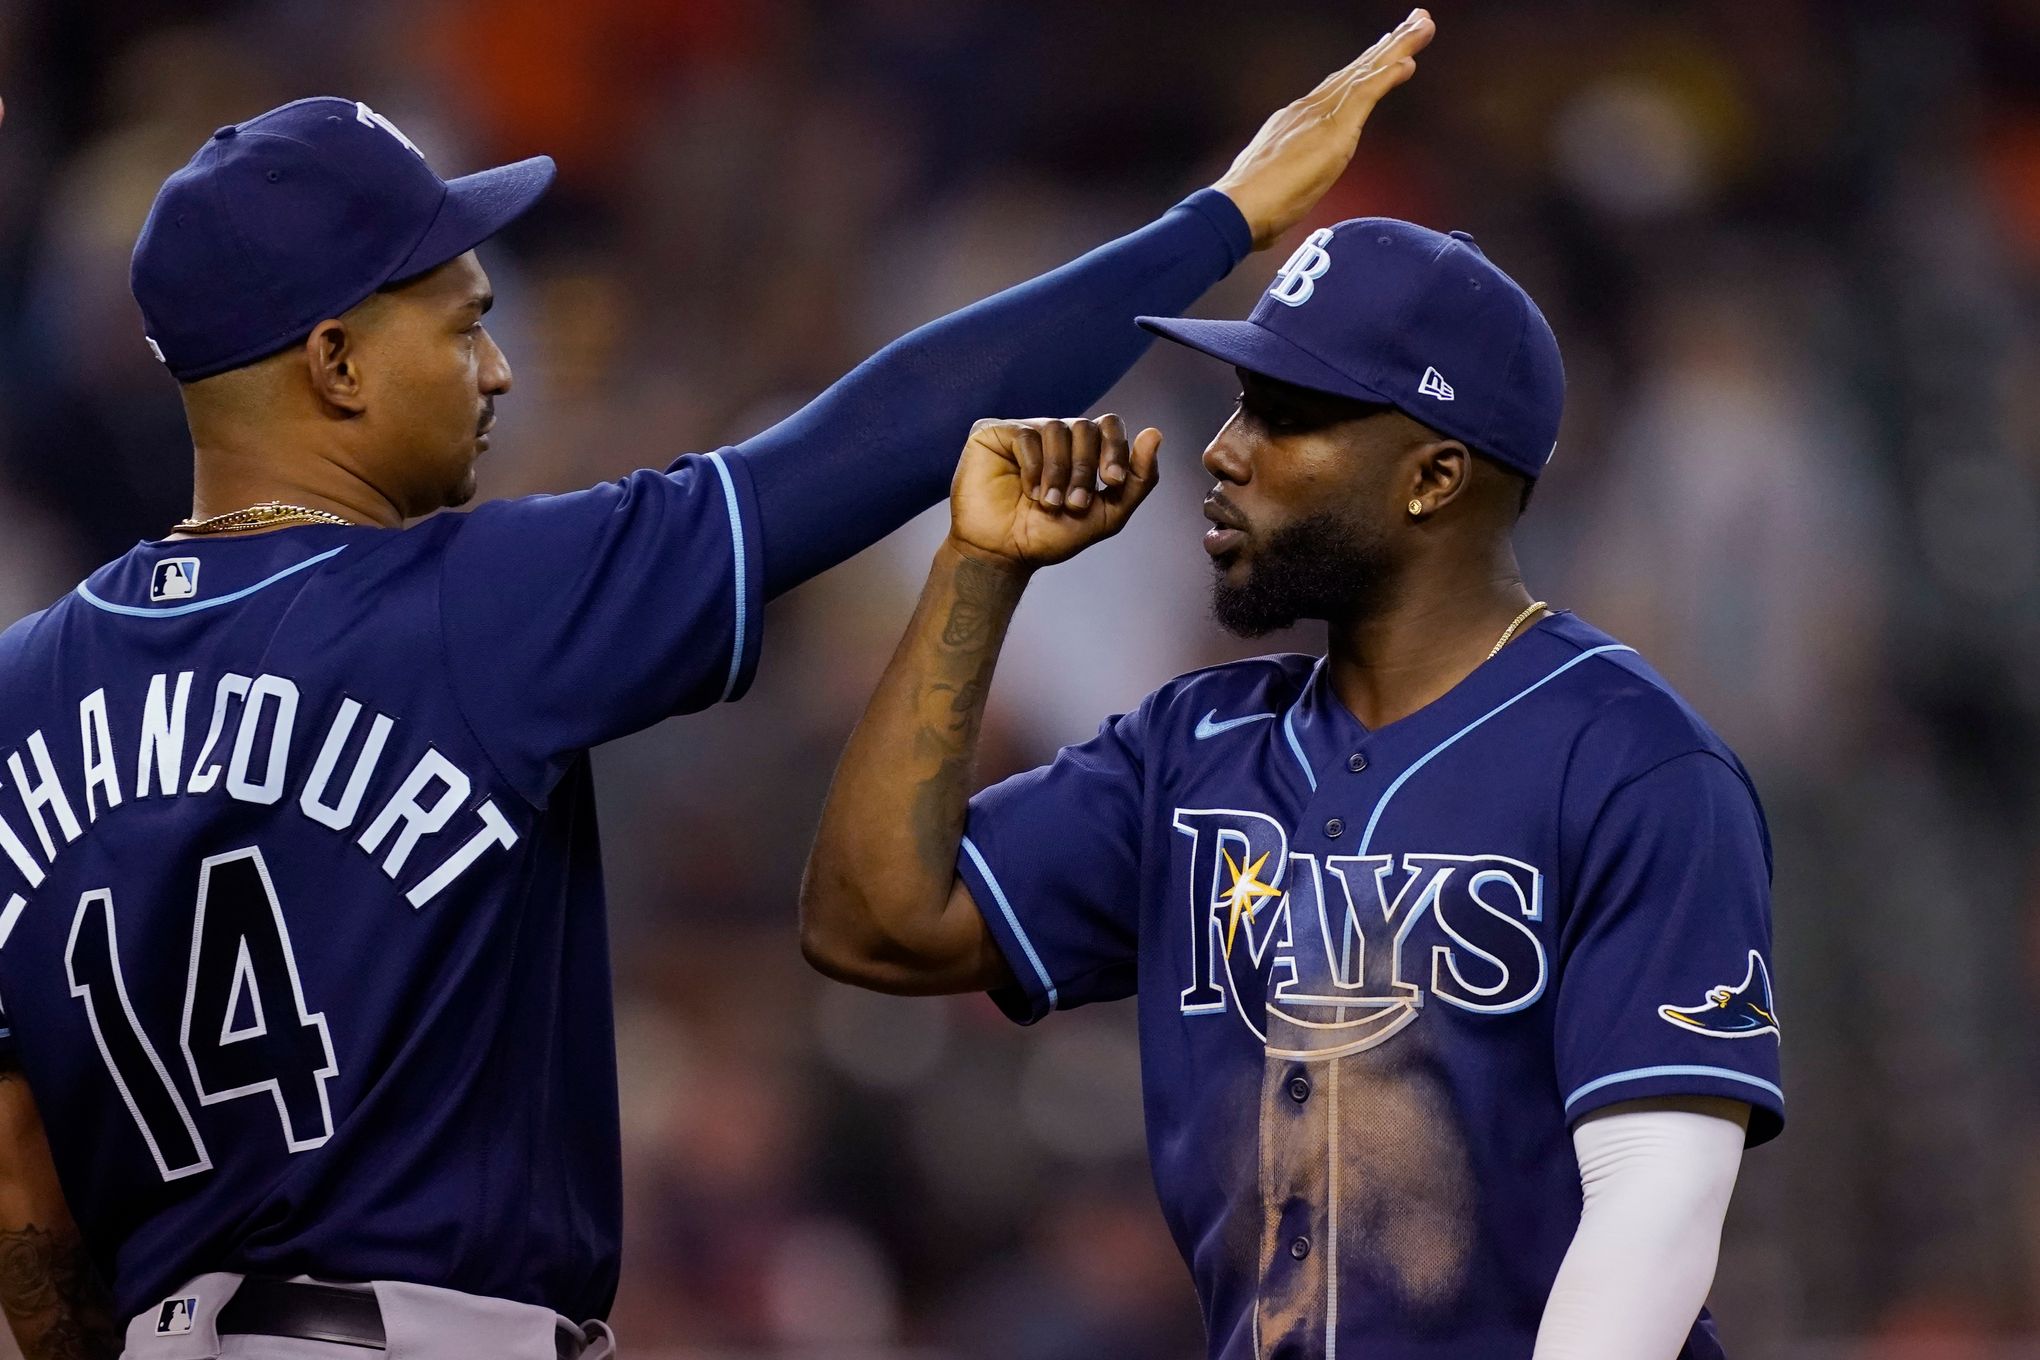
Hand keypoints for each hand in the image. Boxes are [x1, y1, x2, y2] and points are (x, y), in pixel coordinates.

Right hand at [948, 416, 1161, 569]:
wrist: (1005, 554)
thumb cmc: (1051, 536)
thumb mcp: (1108, 515)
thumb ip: (1138, 479)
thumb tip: (1155, 433)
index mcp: (1082, 448)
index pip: (1109, 426)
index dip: (1115, 448)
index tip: (1112, 481)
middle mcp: (1055, 434)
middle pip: (1085, 426)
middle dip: (1085, 468)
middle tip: (1075, 503)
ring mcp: (1025, 430)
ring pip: (1056, 428)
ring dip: (1058, 471)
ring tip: (1049, 503)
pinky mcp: (994, 433)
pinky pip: (1025, 435)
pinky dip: (1033, 467)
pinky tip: (1028, 492)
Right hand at [1212, 9, 1434, 249]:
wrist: (1236, 209)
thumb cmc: (1252, 209)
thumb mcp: (1279, 191)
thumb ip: (1288, 185)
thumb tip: (1282, 205)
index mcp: (1298, 123)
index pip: (1340, 88)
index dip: (1365, 68)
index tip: (1388, 50)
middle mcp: (1309, 109)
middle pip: (1356, 71)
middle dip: (1388, 46)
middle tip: (1417, 20)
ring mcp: (1319, 115)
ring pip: (1365, 73)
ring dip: (1397, 48)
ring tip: (1422, 25)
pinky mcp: (1332, 128)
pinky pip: (1365, 93)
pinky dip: (1387, 76)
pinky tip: (1407, 60)